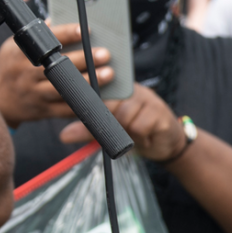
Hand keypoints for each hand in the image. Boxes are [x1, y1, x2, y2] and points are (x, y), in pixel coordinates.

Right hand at [0, 23, 111, 128]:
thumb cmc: (9, 69)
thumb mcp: (13, 48)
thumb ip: (35, 37)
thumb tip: (57, 20)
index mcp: (20, 53)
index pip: (45, 40)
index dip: (66, 34)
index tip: (83, 30)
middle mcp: (27, 73)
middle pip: (58, 65)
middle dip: (84, 59)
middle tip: (103, 54)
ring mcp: (35, 93)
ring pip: (65, 88)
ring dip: (88, 81)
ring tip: (107, 74)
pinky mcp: (43, 110)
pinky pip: (67, 109)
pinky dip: (84, 104)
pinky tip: (100, 97)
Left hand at [60, 85, 188, 161]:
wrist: (168, 144)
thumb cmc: (136, 132)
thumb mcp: (109, 132)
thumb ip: (88, 130)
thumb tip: (63, 136)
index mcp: (116, 89)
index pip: (94, 90)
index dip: (86, 103)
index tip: (82, 116)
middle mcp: (130, 89)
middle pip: (106, 103)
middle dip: (107, 123)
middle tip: (117, 131)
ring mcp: (145, 98)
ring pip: (122, 116)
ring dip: (126, 131)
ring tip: (133, 134)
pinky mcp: (158, 111)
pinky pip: (138, 126)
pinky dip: (139, 138)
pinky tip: (145, 138)